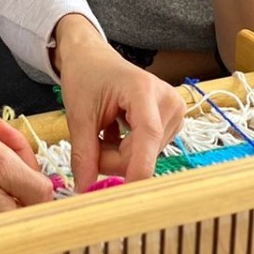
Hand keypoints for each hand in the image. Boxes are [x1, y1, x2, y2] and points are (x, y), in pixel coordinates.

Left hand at [52, 16, 184, 191]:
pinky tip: (116, 131)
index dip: (138, 168)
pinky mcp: (173, 121)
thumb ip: (83, 153)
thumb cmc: (86, 77)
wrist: (94, 58)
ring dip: (118, 155)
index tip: (125, 195)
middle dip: (112, 158)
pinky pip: (149, 151)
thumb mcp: (78, 115)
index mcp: (143, 90)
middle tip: (90, 144)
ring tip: (104, 131)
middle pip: (143, 152)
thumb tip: (85, 188)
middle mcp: (168, 100)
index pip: (148, 136)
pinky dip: (127, 151)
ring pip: (145, 156)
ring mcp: (174, 111)